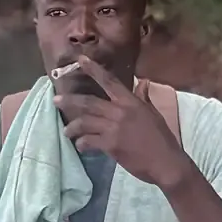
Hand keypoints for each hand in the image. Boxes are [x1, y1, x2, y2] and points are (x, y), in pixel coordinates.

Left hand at [54, 56, 190, 190]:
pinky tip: (80, 146)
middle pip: (89, 102)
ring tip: (66, 131)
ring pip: (85, 122)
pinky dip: (82, 143)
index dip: (93, 69)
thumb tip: (143, 83)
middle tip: (55, 100)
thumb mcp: (153, 114)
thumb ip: (143, 98)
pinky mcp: (111, 145)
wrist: (166, 162)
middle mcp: (120, 111)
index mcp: (131, 102)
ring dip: (72, 127)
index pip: (109, 81)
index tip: (80, 60)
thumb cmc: (162, 139)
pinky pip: (89, 141)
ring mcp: (114, 128)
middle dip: (70, 100)